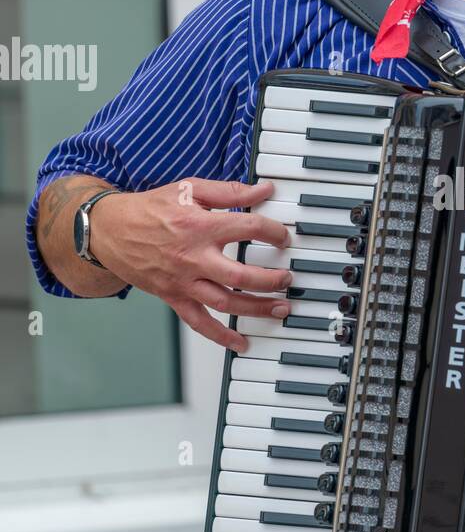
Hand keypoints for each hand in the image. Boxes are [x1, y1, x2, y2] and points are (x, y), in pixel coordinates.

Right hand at [90, 177, 292, 352]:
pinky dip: (221, 336)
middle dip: (271, 280)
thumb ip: (229, 191)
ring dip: (257, 309)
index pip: (249, 229)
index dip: (274, 233)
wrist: (108, 231)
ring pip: (226, 303)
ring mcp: (183, 282)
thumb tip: (264, 190)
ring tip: (280, 308)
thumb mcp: (189, 189)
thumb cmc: (148, 209)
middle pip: (241, 276)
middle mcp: (193, 258)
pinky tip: (240, 343)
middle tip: (288, 279)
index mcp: (200, 227)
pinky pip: (199, 322)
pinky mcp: (173, 297)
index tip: (283, 237)